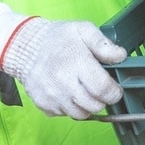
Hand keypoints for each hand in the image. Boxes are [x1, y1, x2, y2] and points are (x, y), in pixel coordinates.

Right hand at [0, 18, 126, 119]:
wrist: (24, 46)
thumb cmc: (57, 38)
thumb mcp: (82, 30)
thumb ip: (103, 43)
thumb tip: (120, 56)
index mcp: (76, 63)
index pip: (103, 90)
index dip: (114, 92)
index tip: (114, 88)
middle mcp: (63, 82)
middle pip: (94, 105)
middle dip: (101, 99)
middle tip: (97, 87)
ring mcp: (52, 96)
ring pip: (81, 114)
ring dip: (86, 105)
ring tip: (82, 90)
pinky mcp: (43, 104)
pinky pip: (65, 114)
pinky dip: (70, 107)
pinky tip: (67, 92)